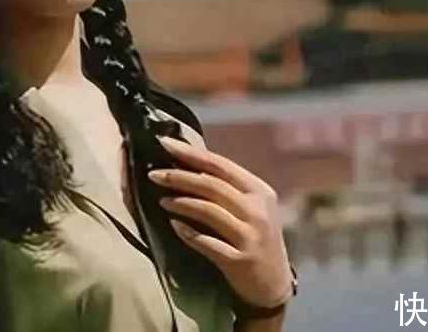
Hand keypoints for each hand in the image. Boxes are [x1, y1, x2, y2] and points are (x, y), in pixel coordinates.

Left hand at [147, 136, 293, 309]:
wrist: (274, 284)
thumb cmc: (255, 238)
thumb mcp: (250, 208)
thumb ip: (226, 188)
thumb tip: (186, 163)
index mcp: (259, 190)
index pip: (220, 165)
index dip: (190, 153)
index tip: (164, 144)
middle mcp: (257, 210)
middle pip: (212, 185)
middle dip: (179, 176)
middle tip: (153, 174)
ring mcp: (250, 236)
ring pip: (209, 210)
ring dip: (181, 202)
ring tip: (160, 199)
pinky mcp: (240, 260)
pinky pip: (208, 243)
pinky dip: (188, 233)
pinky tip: (173, 226)